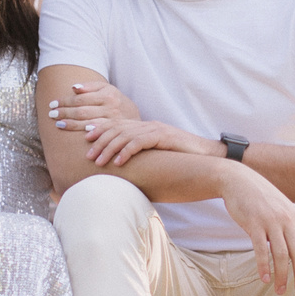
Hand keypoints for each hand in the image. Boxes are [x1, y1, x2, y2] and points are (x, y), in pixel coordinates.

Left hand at [48, 77, 139, 130]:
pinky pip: (98, 133)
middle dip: (65, 112)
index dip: (65, 101)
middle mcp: (110, 107)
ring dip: (71, 124)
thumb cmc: (120, 103)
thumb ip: (91, 87)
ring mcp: (113, 120)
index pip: (81, 98)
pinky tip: (77, 133)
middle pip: (82, 110)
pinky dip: (86, 132)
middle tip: (51, 114)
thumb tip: (73, 88)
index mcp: (107, 94)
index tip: (53, 104)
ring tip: (58, 124)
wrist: (143, 123)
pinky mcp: (115, 132)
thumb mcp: (109, 90)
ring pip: (87, 122)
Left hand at [84, 118, 217, 168]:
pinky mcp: (163, 136)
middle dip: (99, 141)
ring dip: (109, 148)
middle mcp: (148, 126)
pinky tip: (118, 162)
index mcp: (145, 128)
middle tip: (87, 154)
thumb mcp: (157, 157)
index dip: (100, 130)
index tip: (85, 140)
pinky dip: (127, 152)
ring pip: (125, 136)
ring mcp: (156, 129)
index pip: (118, 125)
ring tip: (98, 161)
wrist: (209, 156)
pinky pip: (140, 143)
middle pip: (117, 129)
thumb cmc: (182, 160)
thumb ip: (142, 158)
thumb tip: (124, 170)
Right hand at [218, 163, 294, 295]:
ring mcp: (271, 221)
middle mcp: (287, 220)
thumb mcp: (282, 209)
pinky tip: (264, 279)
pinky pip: (260, 249)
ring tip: (280, 291)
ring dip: (282, 276)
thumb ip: (292, 226)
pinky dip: (263, 266)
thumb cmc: (261, 198)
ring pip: (281, 254)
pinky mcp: (253, 224)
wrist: (239, 180)